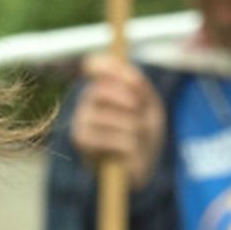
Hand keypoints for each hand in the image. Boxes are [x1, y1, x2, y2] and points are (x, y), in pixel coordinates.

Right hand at [68, 54, 165, 191]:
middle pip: (102, 89)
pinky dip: (130, 146)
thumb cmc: (144, 132)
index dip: (113, 67)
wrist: (144, 164)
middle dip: (131, 103)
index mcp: (103, 86)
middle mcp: (87, 100)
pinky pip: (114, 137)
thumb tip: (127, 71)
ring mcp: (81, 120)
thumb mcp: (149, 104)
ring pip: (114, 116)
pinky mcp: (81, 140)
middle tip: (141, 115)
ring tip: (137, 138)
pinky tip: (128, 152)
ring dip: (136, 129)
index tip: (135, 81)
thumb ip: (138, 85)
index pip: (96, 64)